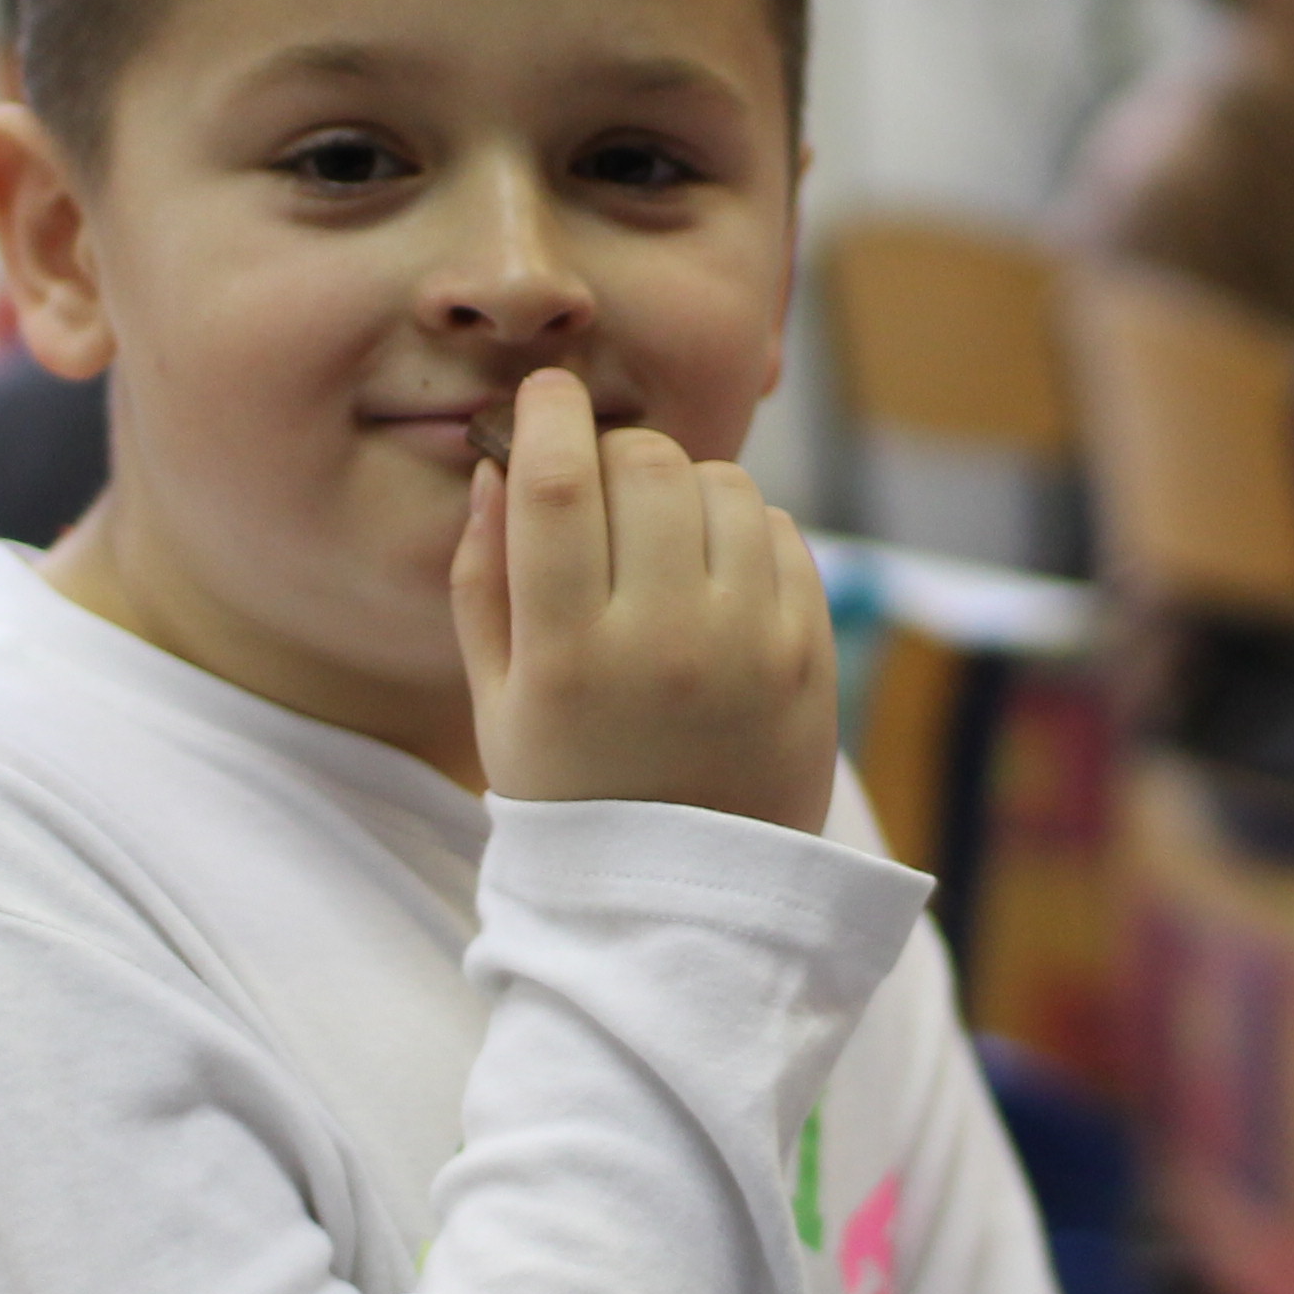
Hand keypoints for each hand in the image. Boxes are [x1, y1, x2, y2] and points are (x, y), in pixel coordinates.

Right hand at [452, 370, 835, 833]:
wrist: (688, 900)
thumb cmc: (573, 793)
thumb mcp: (498, 703)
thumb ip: (482, 581)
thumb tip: (494, 468)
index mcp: (570, 657)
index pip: (560, 484)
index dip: (549, 414)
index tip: (546, 394)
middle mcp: (666, 643)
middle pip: (646, 466)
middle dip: (615, 451)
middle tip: (600, 483)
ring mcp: (750, 647)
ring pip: (723, 485)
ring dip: (682, 487)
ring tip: (659, 539)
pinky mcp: (811, 654)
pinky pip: (780, 532)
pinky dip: (741, 530)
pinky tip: (711, 575)